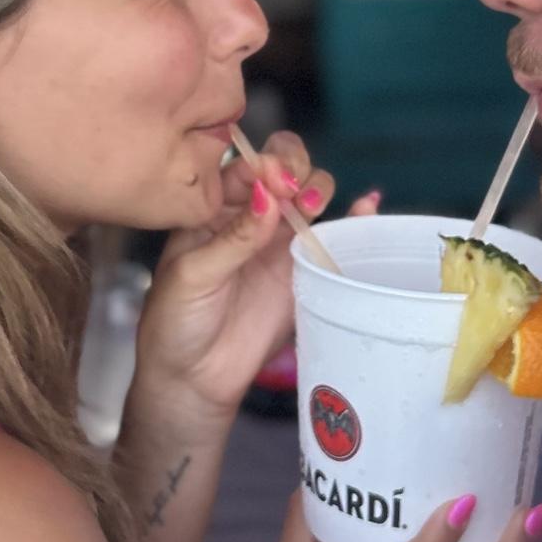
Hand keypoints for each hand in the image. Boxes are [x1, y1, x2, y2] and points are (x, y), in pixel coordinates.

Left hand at [134, 130, 377, 425]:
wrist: (194, 376)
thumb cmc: (176, 320)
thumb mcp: (193, 275)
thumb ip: (232, 237)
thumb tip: (268, 196)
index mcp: (214, 207)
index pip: (246, 167)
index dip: (264, 165)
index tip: (275, 179)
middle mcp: (251, 215)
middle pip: (284, 170)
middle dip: (296, 168)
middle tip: (296, 193)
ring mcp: (279, 240)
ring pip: (310, 196)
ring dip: (319, 188)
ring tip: (313, 206)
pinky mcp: (304, 269)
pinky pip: (333, 237)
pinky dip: (354, 217)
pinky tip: (366, 205)